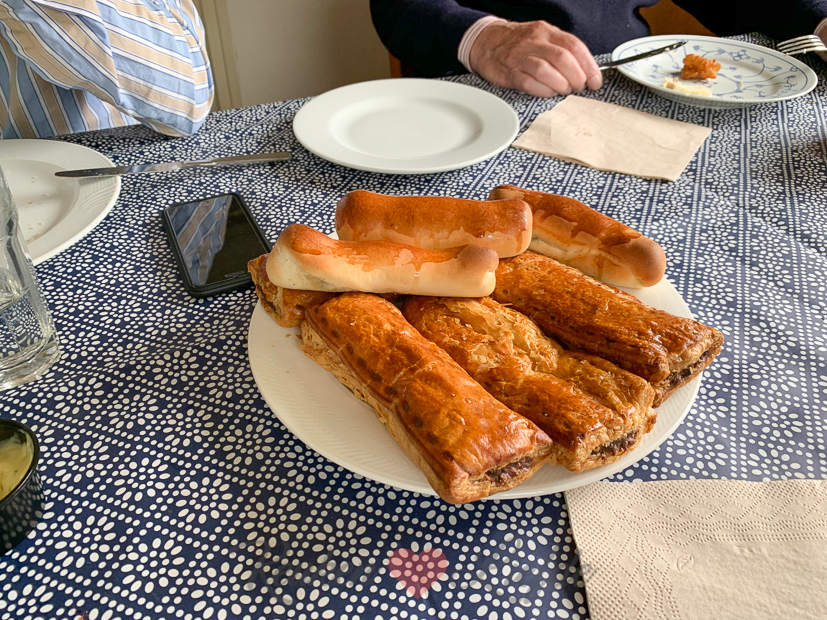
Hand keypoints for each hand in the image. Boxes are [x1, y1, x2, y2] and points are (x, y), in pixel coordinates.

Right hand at [468, 20, 601, 96]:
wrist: (486, 42)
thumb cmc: (518, 43)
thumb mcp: (542, 37)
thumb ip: (562, 51)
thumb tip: (585, 70)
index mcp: (547, 32)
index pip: (574, 46)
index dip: (589, 66)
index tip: (595, 80)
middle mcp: (534, 43)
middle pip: (562, 59)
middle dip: (576, 77)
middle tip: (578, 87)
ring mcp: (520, 58)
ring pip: (546, 71)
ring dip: (560, 85)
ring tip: (564, 90)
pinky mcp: (509, 73)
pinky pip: (529, 84)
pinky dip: (543, 91)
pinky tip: (548, 92)